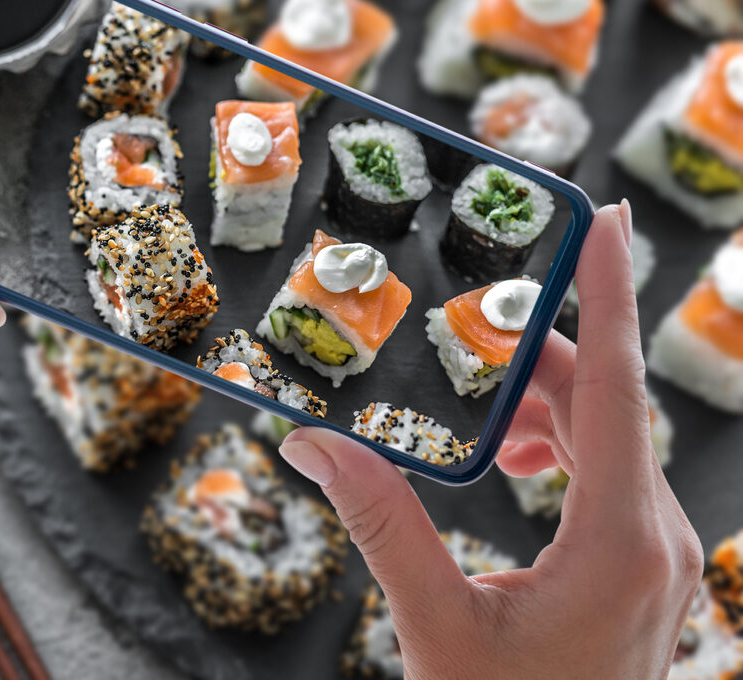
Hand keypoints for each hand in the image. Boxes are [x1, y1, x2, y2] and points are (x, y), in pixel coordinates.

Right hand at [279, 203, 702, 677]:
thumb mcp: (433, 623)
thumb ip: (378, 522)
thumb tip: (313, 443)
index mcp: (620, 543)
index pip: (615, 390)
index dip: (608, 295)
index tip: (604, 219)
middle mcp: (657, 542)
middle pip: (605, 409)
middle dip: (537, 361)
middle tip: (472, 331)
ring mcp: (657, 560)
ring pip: (609, 443)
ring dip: (544, 411)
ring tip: (479, 415)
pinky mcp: (642, 574)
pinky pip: (609, 481)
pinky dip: (558, 452)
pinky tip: (509, 464)